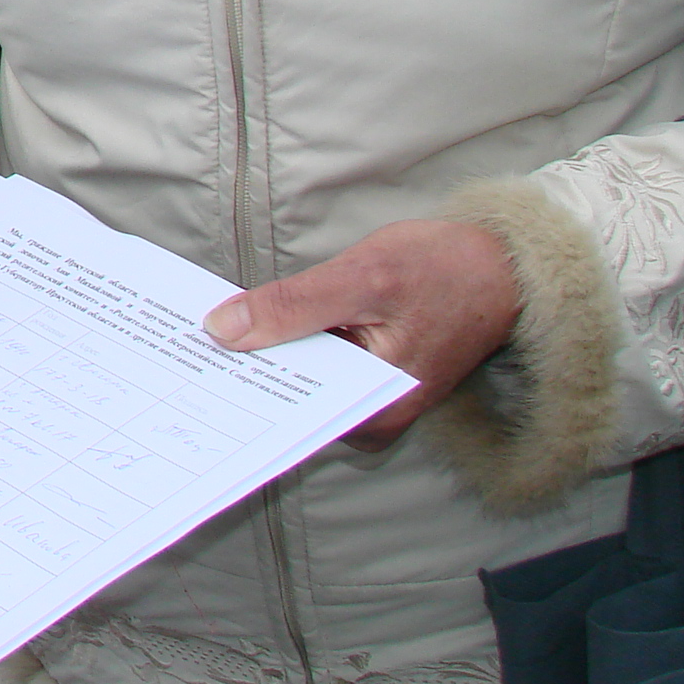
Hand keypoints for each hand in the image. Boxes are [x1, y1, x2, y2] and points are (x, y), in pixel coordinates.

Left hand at [204, 219, 521, 447]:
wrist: (503, 264)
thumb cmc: (445, 269)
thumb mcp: (363, 277)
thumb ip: (294, 306)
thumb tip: (223, 329)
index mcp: (375, 410)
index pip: (286, 408)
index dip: (235, 385)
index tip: (184, 365)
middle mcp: (372, 418)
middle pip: (288, 396)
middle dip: (241, 367)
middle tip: (180, 342)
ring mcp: (369, 398)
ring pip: (296, 378)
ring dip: (259, 351)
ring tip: (204, 328)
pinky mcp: (366, 375)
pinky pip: (312, 363)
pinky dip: (284, 342)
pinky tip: (244, 322)